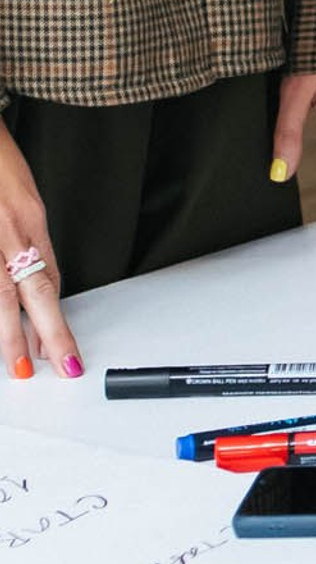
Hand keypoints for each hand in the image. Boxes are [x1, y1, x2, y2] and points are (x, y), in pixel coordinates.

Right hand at [0, 122, 77, 380]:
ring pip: (0, 293)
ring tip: (19, 365)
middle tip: (61, 364)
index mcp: (30, 219)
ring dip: (8, 332)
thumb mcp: (23, 198)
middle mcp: (10, 231)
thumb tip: (31, 280)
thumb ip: (25, 238)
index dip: (54, 314)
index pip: (48, 276)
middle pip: (31, 289)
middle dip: (47, 332)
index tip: (62, 347)